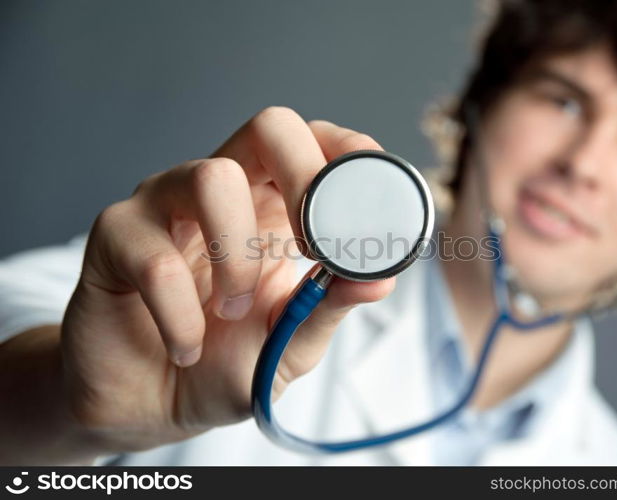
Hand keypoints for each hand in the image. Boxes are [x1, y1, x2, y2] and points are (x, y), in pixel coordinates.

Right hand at [60, 107, 395, 452]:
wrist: (150, 406)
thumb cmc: (224, 362)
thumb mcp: (291, 341)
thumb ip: (329, 306)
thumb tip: (381, 279)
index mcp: (271, 206)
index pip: (314, 142)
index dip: (349, 157)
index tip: (370, 210)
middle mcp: (220, 191)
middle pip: (269, 126)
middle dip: (305, 178)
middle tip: (313, 246)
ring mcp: (164, 205)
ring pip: (211, 177)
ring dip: (237, 259)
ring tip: (232, 312)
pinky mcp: (115, 236)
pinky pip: (157, 259)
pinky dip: (183, 319)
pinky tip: (186, 348)